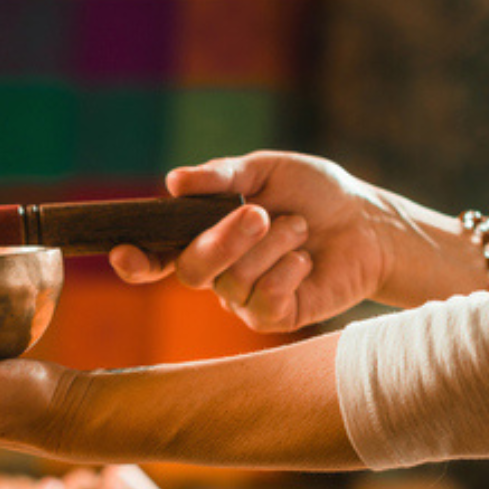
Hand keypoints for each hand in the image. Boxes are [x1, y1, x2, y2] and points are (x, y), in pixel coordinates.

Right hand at [110, 151, 393, 331]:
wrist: (366, 222)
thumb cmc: (315, 193)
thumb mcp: (266, 170)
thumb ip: (221, 177)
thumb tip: (173, 182)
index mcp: (205, 236)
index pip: (158, 257)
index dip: (136, 261)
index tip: (122, 253)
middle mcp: (218, 273)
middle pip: (192, 269)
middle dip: (223, 240)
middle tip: (260, 214)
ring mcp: (243, 300)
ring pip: (232, 282)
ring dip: (271, 247)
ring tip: (300, 228)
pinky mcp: (274, 318)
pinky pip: (263, 302)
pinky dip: (286, 273)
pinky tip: (305, 260)